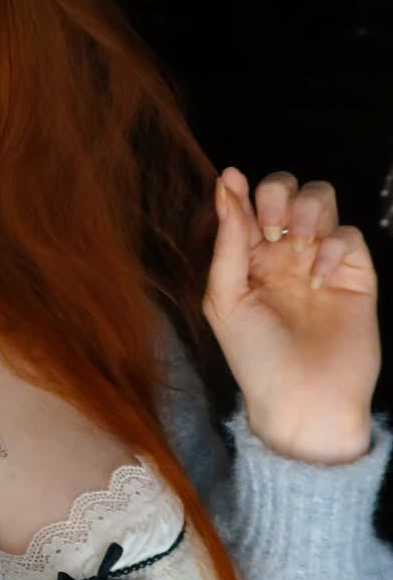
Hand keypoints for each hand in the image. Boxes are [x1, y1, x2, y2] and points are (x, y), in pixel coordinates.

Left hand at [204, 166, 380, 462]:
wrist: (303, 400)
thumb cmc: (255, 358)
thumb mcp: (225, 300)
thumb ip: (228, 243)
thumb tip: (225, 186)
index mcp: (247, 258)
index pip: (246, 204)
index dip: (241, 188)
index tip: (234, 179)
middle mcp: (283, 254)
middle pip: (286, 190)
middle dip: (278, 193)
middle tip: (272, 226)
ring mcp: (320, 260)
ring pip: (321, 199)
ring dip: (307, 207)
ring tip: (297, 242)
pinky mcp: (354, 274)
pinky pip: (349, 235)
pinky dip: (334, 244)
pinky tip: (319, 276)